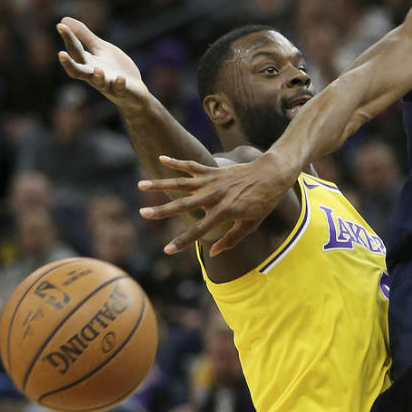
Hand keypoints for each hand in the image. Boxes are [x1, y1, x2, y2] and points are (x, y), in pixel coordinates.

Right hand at [57, 16, 148, 109]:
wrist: (134, 91)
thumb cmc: (114, 68)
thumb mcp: (99, 48)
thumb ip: (84, 36)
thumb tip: (63, 20)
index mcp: (88, 63)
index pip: (75, 50)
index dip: (68, 38)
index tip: (60, 25)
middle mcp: (94, 75)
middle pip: (78, 72)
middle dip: (69, 64)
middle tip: (61, 54)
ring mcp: (108, 85)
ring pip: (100, 83)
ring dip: (99, 77)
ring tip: (98, 69)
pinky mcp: (122, 91)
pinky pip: (120, 89)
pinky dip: (119, 84)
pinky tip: (121, 78)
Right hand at [138, 152, 293, 253]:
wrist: (271, 175)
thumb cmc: (263, 203)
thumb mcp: (250, 225)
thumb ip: (231, 239)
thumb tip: (211, 252)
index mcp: (223, 213)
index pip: (198, 231)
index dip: (182, 242)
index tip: (167, 250)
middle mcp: (214, 196)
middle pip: (183, 205)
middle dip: (161, 210)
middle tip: (143, 214)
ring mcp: (211, 181)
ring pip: (181, 183)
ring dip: (160, 184)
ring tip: (140, 185)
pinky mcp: (212, 170)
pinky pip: (191, 165)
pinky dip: (176, 162)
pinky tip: (161, 158)